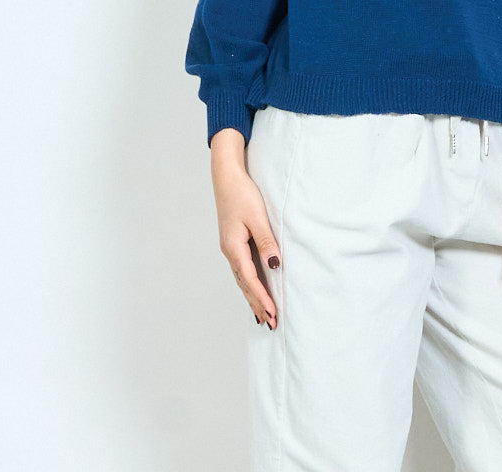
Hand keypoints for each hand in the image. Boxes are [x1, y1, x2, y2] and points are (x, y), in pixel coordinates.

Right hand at [210, 128, 281, 329]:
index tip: (272, 313)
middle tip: (270, 324)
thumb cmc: (243, 194)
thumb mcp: (258, 217)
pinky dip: (249, 284)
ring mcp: (230, 248)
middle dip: (257, 304)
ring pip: (242, 279)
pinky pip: (242, 270)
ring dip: (253, 297)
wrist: (227, 178)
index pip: (250, 279)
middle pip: (244, 284)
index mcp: (234, 247)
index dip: (262, 298)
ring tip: (263, 316)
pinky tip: (254, 290)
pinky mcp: (234, 242)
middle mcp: (229, 251)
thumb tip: (274, 264)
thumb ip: (266, 241)